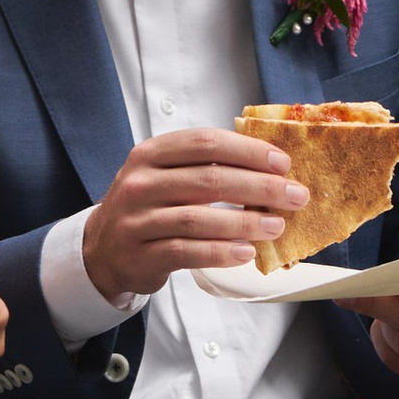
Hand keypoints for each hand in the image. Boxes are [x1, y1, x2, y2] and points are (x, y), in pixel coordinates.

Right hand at [81, 130, 307, 301]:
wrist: (103, 250)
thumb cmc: (148, 208)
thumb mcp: (165, 176)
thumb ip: (205, 166)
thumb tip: (271, 166)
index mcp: (151, 154)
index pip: (205, 143)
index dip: (248, 151)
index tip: (282, 163)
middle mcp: (140, 183)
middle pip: (209, 180)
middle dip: (260, 187)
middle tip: (295, 196)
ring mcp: (138, 220)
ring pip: (199, 218)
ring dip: (244, 223)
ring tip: (277, 226)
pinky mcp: (141, 255)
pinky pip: (187, 252)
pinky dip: (221, 252)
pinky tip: (246, 253)